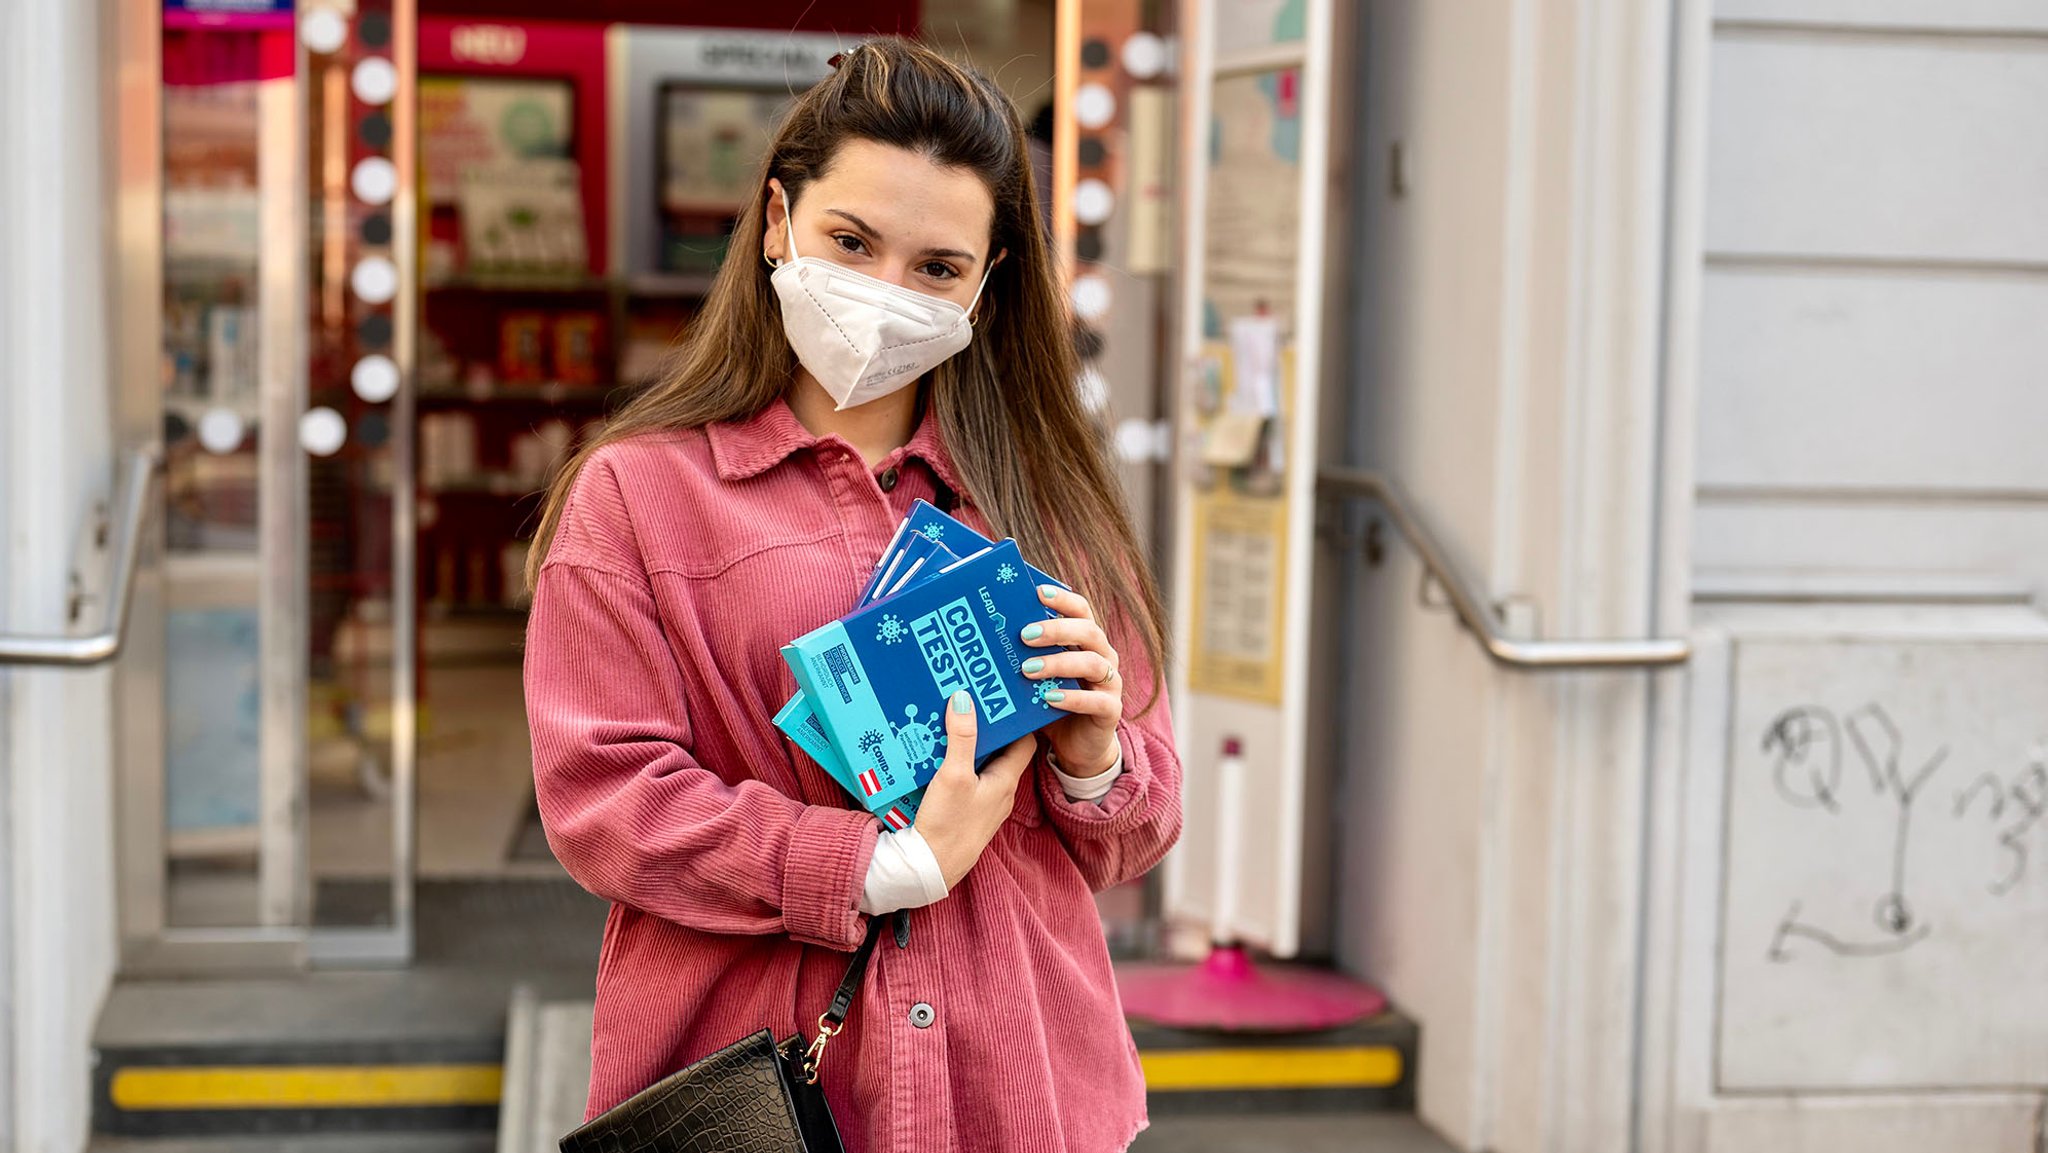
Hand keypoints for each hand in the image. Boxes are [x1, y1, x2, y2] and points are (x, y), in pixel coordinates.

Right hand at [913, 691, 1037, 888]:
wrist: (931, 868)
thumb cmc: (949, 824)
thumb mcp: (954, 774)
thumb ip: (961, 736)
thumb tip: (964, 698)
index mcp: (1006, 780)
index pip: (1024, 741)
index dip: (1016, 720)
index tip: (1003, 699)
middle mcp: (1001, 792)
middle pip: (1001, 752)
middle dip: (987, 729)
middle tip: (971, 704)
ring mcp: (984, 805)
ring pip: (983, 767)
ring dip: (969, 747)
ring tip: (952, 724)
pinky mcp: (967, 813)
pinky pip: (968, 781)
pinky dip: (958, 766)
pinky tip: (938, 757)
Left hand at [1019, 585, 1121, 777]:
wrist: (1077, 746)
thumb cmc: (1052, 703)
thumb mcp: (1037, 677)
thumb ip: (1023, 656)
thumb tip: (982, 636)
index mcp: (1086, 641)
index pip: (1081, 610)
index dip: (1062, 599)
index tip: (1037, 593)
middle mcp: (1103, 656)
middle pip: (1089, 631)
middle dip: (1056, 629)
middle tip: (1024, 635)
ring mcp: (1110, 683)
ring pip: (1093, 663)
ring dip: (1060, 663)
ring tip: (1029, 669)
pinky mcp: (1110, 711)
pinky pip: (1096, 702)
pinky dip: (1072, 698)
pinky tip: (1049, 698)